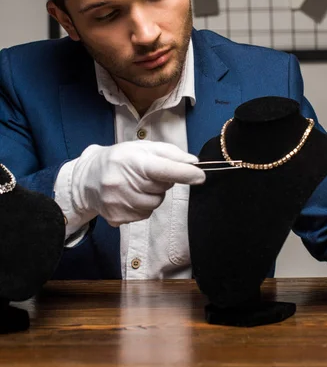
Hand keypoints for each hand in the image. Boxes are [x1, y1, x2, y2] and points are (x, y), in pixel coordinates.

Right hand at [71, 141, 205, 226]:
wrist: (87, 179)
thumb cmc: (120, 159)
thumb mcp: (142, 148)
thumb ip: (170, 153)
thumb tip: (193, 162)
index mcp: (131, 161)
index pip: (162, 169)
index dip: (184, 173)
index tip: (200, 176)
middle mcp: (122, 182)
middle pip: (161, 189)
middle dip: (161, 182)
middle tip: (146, 174)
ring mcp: (118, 203)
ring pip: (154, 204)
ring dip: (152, 195)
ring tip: (136, 185)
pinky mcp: (116, 218)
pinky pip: (144, 215)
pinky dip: (142, 206)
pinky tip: (129, 196)